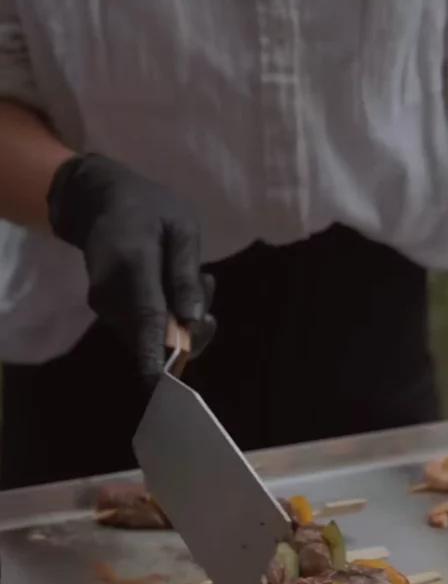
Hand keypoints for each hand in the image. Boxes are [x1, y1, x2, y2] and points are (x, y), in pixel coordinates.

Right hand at [47, 153, 214, 385]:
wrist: (102, 201)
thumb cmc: (150, 208)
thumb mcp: (182, 228)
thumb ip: (186, 275)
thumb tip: (192, 320)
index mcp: (132, 264)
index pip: (146, 316)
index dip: (156, 352)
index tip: (161, 382)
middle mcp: (111, 291)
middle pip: (152, 334)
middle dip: (189, 327)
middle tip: (208, 283)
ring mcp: (104, 304)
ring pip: (148, 335)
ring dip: (179, 320)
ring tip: (195, 276)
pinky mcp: (106, 311)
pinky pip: (141, 327)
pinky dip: (165, 317)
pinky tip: (175, 286)